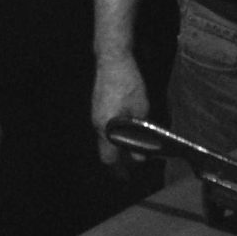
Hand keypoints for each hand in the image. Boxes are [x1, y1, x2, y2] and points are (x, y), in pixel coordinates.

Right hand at [91, 55, 148, 170]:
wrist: (112, 59)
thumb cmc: (128, 83)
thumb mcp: (140, 108)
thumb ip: (139, 133)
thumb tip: (140, 156)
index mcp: (107, 127)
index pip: (109, 158)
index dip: (118, 169)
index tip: (127, 177)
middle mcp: (97, 124)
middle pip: (105, 150)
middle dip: (117, 160)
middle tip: (129, 166)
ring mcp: (96, 114)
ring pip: (104, 139)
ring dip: (116, 146)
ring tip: (132, 149)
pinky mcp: (98, 106)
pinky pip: (104, 127)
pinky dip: (113, 134)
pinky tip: (126, 130)